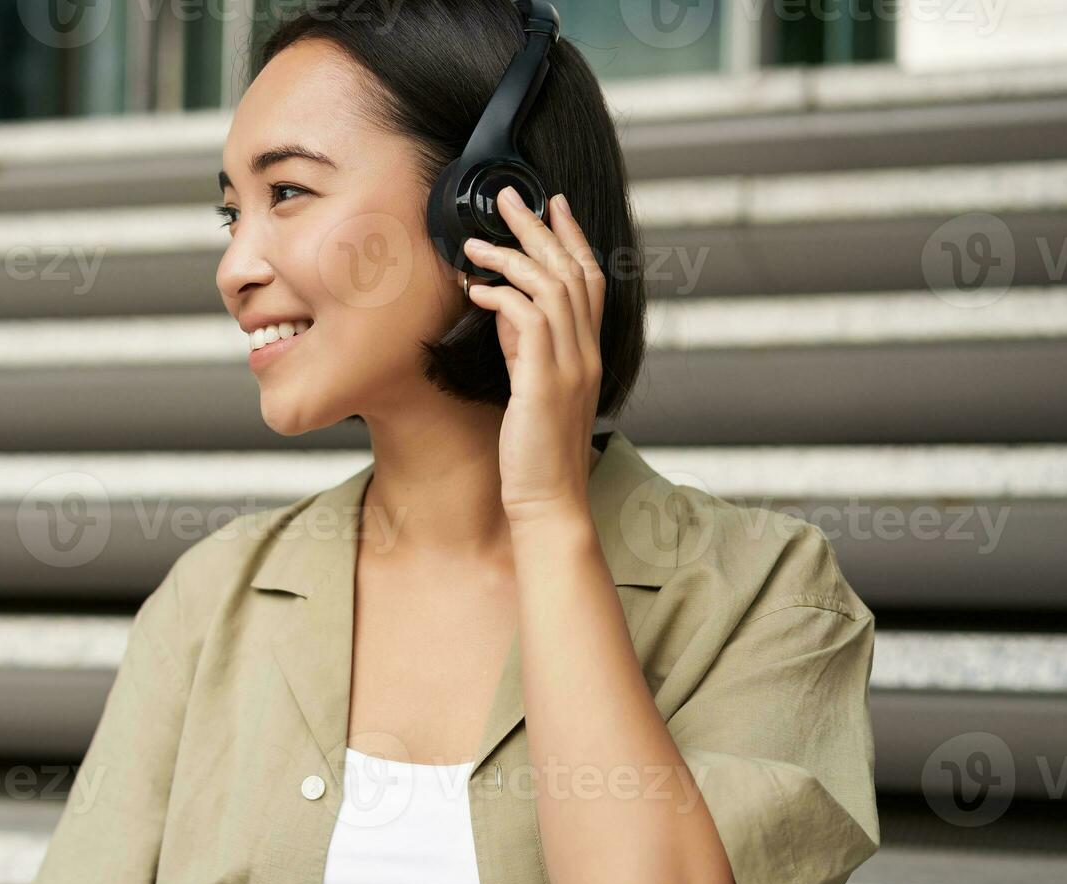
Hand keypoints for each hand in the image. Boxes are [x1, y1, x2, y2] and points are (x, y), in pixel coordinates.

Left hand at [463, 185, 608, 526]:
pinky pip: (528, 321)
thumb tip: (504, 310)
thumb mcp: (533, 389)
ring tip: (474, 243)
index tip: (553, 203)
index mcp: (589, 353)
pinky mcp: (545, 383)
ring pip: (551, 287)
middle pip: (572, 270)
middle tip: (509, 196)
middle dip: (540, 227)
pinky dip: (501, 298)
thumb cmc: (536, 455)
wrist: (548, 504)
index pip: (592, 279)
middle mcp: (587, 353)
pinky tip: (476, 292)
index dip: (574, 236)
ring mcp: (571, 367)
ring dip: (511, 257)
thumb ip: (527, 348)